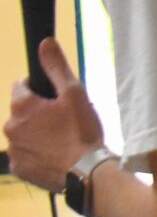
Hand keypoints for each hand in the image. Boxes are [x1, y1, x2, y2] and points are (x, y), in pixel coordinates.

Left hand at [4, 39, 104, 191]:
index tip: (57, 99)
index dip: (40, 89)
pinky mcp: (18, 169)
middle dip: (39, 113)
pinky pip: (25, 155)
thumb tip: (44, 42)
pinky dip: (37, 154)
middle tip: (65, 121)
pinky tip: (56, 156)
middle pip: (22, 112)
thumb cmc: (82, 131)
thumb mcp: (75, 94)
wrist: (86, 173)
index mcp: (22, 106)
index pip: (21, 86)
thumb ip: (56, 67)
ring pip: (24, 134)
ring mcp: (13, 150)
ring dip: (37, 134)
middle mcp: (10, 126)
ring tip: (63, 141)